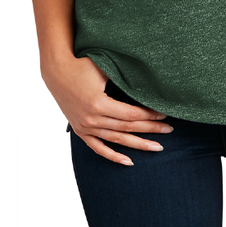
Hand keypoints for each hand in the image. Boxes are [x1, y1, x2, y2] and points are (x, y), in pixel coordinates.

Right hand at [41, 54, 173, 165]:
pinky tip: (128, 162)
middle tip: (169, 130)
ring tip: (157, 147)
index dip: (149, 115)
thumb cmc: (82, 64)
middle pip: (127, 128)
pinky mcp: (80, 130)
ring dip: (138, 144)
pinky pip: (98, 148)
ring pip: (116, 140)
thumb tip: (147, 82)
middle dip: (150, 130)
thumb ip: (123, 77)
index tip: (164, 114)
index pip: (131, 115)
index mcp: (98, 103)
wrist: (56, 70)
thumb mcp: (104, 67)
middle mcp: (92, 119)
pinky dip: (113, 156)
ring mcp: (85, 127)